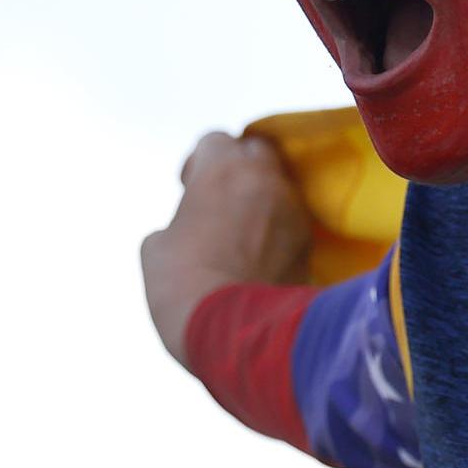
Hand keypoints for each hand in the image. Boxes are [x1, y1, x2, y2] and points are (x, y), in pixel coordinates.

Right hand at [141, 132, 311, 367]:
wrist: (231, 327)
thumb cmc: (181, 283)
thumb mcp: (157, 245)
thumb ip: (180, 218)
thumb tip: (191, 227)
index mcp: (223, 169)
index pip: (215, 139)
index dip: (198, 162)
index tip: (189, 189)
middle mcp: (266, 179)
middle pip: (257, 151)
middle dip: (239, 168)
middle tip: (219, 199)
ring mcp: (293, 208)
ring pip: (281, 185)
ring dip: (262, 197)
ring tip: (242, 230)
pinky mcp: (310, 240)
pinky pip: (294, 219)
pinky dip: (279, 227)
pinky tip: (262, 254)